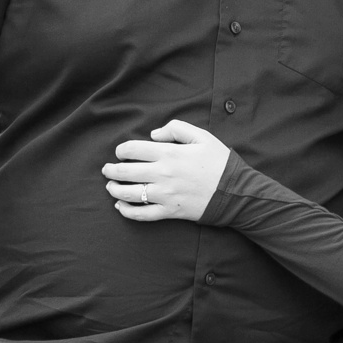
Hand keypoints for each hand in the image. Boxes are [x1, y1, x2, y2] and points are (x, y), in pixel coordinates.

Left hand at [102, 120, 232, 222]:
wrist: (235, 192)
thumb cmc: (219, 162)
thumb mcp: (202, 136)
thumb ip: (176, 128)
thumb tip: (153, 134)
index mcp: (168, 153)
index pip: (132, 149)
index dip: (121, 150)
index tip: (120, 152)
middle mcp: (162, 174)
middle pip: (125, 172)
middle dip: (111, 170)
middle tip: (107, 170)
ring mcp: (164, 195)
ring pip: (129, 194)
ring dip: (114, 189)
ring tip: (110, 187)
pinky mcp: (169, 211)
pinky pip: (142, 214)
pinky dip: (127, 211)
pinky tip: (120, 206)